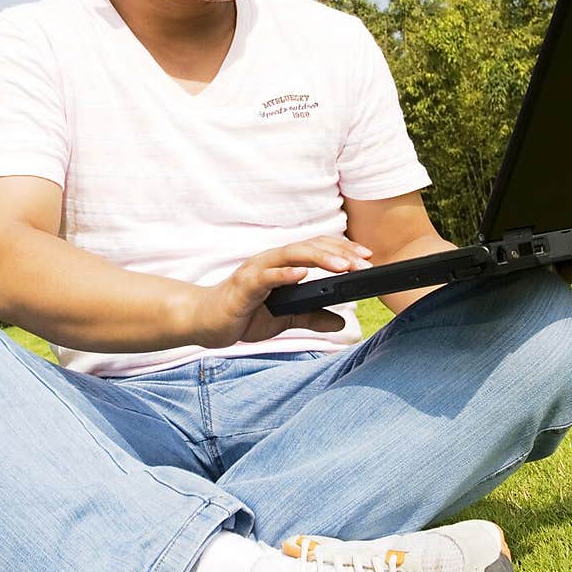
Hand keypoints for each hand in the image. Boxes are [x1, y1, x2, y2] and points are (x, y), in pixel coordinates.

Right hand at [186, 235, 373, 347]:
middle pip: (310, 247)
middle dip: (340, 253)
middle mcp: (271, 261)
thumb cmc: (241, 314)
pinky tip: (303, 274)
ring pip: (292, 255)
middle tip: (365, 262)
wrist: (204, 322)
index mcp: (282, 265)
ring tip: (344, 265)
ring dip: (320, 258)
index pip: (317, 249)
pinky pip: (266, 276)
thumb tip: (342, 323)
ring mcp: (256, 270)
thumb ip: (311, 318)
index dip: (343, 249)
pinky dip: (285, 274)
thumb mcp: (284, 321)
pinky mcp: (243, 285)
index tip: (367, 257)